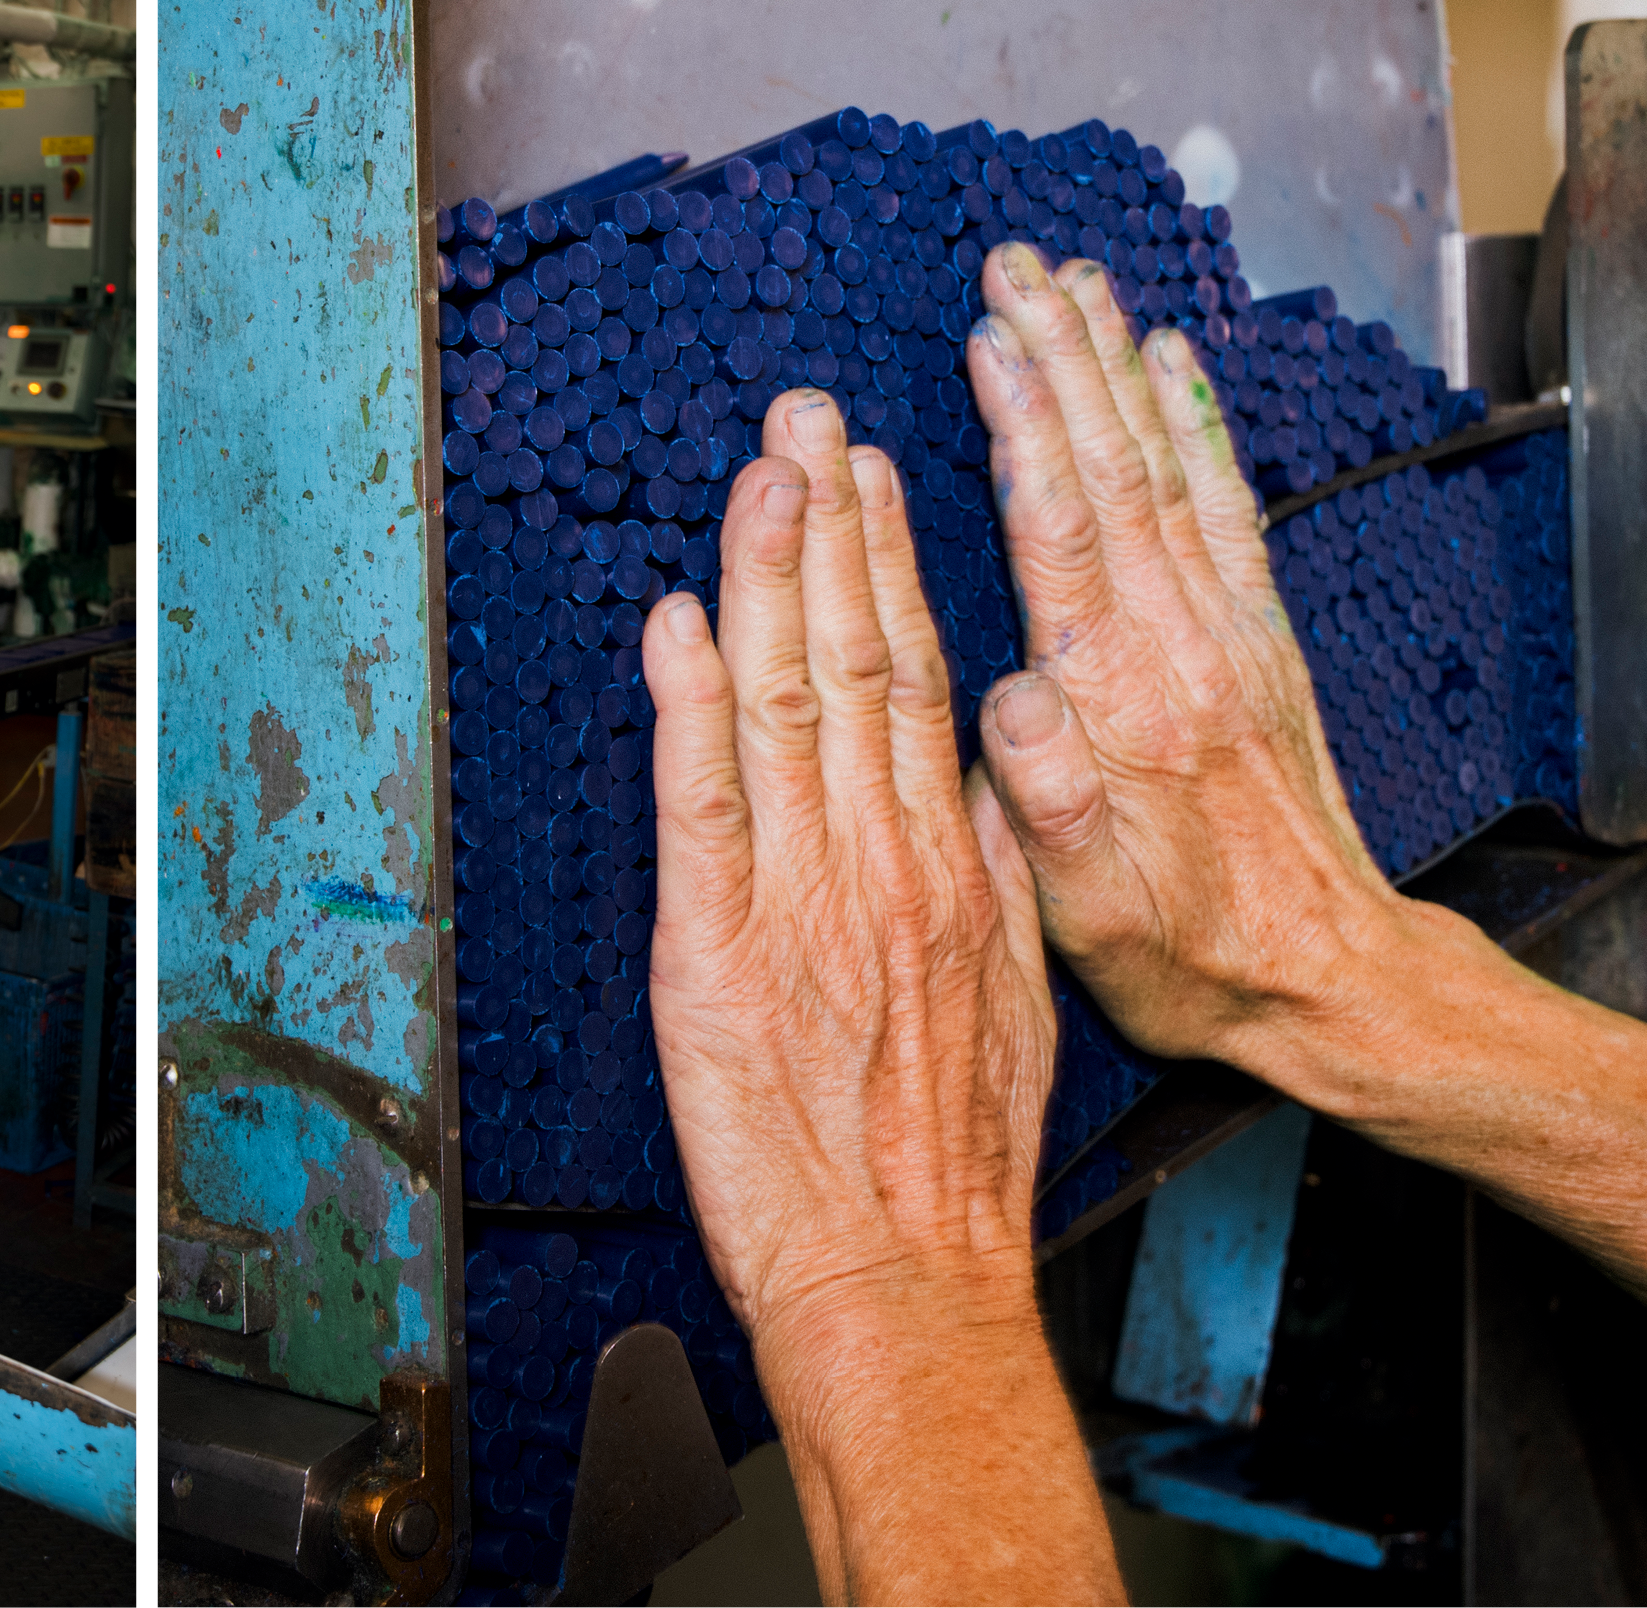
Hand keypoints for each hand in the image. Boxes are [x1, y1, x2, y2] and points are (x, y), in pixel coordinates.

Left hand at [644, 388, 1118, 1607]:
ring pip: (786, 705)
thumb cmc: (948, 1158)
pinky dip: (690, 705)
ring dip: (768, 578)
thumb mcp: (1010, 996)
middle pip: (857, 660)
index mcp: (951, 865)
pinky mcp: (718, 948)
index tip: (872, 477)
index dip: (890, 568)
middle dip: (828, 526)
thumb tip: (978, 774)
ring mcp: (803, 898)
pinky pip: (704, 803)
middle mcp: (882, 859)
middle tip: (807, 416)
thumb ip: (988, 874)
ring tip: (761, 471)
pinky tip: (681, 619)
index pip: (921, 679)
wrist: (904, 1274)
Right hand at [961, 245, 1406, 1059]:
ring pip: (1166, 469)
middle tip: (1018, 267)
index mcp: (1120, 705)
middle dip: (1063, 358)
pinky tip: (1170, 365)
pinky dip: (1196, 423)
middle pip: (1116, 471)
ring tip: (1078, 284)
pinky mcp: (1256, 641)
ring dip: (1119, 368)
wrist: (1326, 980)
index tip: (990, 337)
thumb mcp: (1089, 918)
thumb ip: (1046, 805)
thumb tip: (1005, 701)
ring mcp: (1226, 635)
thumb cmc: (1188, 953)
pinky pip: (1224, 506)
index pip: (1064, 534)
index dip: (1027, 426)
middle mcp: (1180, 648)